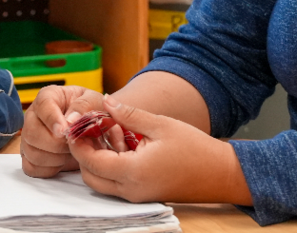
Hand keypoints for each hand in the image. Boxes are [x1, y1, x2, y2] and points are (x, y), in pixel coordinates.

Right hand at [21, 85, 104, 177]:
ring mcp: (29, 136)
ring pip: (31, 152)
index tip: (64, 131)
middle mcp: (34, 115)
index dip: (52, 119)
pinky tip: (63, 160)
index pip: (43, 105)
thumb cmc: (91, 110)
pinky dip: (49, 168)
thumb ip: (84, 105)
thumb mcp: (95, 100)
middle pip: (32, 132)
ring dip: (55, 157)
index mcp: (49, 96)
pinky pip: (32, 167)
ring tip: (71, 151)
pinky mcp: (29, 155)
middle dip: (56, 143)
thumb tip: (71, 119)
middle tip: (73, 144)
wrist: (90, 128)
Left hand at [68, 95, 252, 204]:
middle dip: (83, 153)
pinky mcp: (143, 194)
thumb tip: (105, 102)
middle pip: (90, 177)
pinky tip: (120, 144)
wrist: (220, 174)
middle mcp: (131, 189)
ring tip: (105, 132)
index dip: (78, 143)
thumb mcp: (160, 125)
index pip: (91, 161)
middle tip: (86, 129)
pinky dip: (110, 166)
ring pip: (101, 182)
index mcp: (133, 172)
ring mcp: (136, 195)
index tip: (75, 124)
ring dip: (96, 160)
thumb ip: (129, 115)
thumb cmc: (195, 149)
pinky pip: (116, 183)